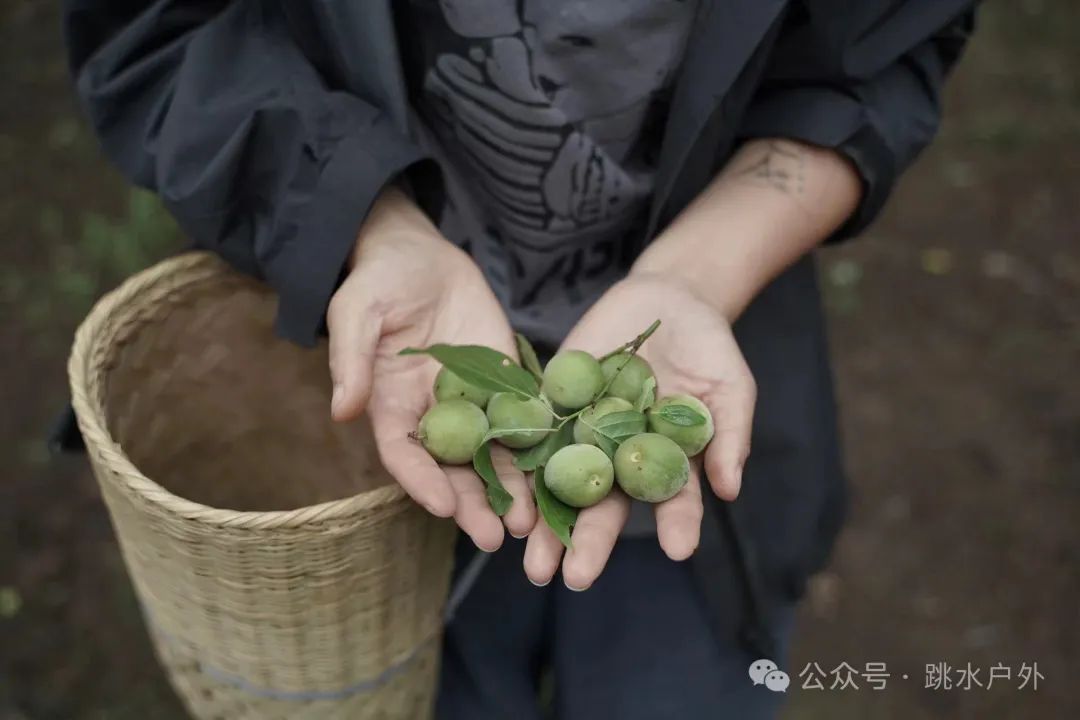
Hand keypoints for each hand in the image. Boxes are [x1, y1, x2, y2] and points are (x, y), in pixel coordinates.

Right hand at [328, 188, 534, 549]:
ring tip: (531, 523)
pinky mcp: (506, 384)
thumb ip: (352, 360)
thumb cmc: (378, 282)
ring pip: (493, 455)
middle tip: (495, 537)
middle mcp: (434, 415)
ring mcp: (473, 402)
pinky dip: (539, 449)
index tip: (442, 506)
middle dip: (473, 504)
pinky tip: (557, 474)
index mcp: (392, 406)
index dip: (422, 481)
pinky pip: (523, 420)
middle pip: (453, 469)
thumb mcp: (356, 312)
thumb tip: (343, 411)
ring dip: (510, 489)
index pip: (405, 455)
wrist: (420, 256)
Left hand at [523, 273, 754, 588]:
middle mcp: (619, 455)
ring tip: (529, 557)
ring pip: (559, 481)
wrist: (668, 299)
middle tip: (574, 579)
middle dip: (588, 542)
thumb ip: (728, 435)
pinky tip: (503, 489)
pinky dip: (516, 460)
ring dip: (543, 520)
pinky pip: (532, 431)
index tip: (679, 550)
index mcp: (664, 461)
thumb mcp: (730, 388)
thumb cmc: (710, 350)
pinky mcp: (554, 400)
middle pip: (603, 505)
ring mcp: (584, 430)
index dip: (676, 524)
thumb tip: (730, 490)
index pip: (671, 499)